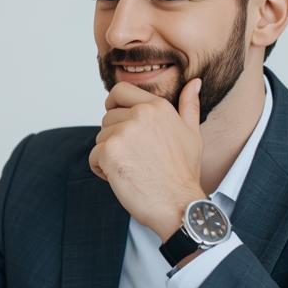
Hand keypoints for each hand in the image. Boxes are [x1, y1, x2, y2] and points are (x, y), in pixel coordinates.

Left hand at [88, 79, 207, 238]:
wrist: (178, 204)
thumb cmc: (184, 172)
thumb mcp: (192, 134)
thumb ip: (188, 106)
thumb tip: (194, 83)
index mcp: (157, 107)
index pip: (120, 91)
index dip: (114, 105)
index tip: (119, 121)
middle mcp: (140, 114)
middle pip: (107, 118)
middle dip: (115, 137)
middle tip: (136, 158)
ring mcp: (123, 132)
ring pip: (100, 138)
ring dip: (109, 155)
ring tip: (132, 169)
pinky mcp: (109, 152)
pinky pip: (93, 156)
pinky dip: (102, 170)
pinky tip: (123, 178)